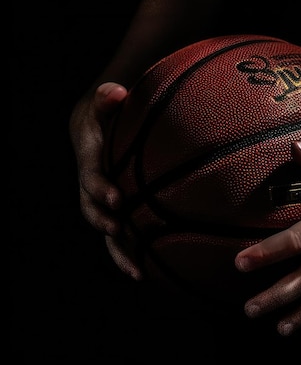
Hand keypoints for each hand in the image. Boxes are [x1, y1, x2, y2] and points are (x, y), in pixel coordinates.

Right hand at [69, 82, 140, 278]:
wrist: (95, 128)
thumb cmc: (107, 115)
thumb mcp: (105, 103)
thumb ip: (107, 99)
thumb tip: (115, 92)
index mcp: (90, 160)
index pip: (91, 176)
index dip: (101, 189)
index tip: (116, 199)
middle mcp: (91, 186)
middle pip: (92, 208)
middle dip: (104, 221)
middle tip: (120, 230)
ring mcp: (101, 203)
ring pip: (105, 231)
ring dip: (118, 251)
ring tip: (137, 271)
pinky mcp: (113, 213)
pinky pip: (119, 237)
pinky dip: (130, 254)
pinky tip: (147, 272)